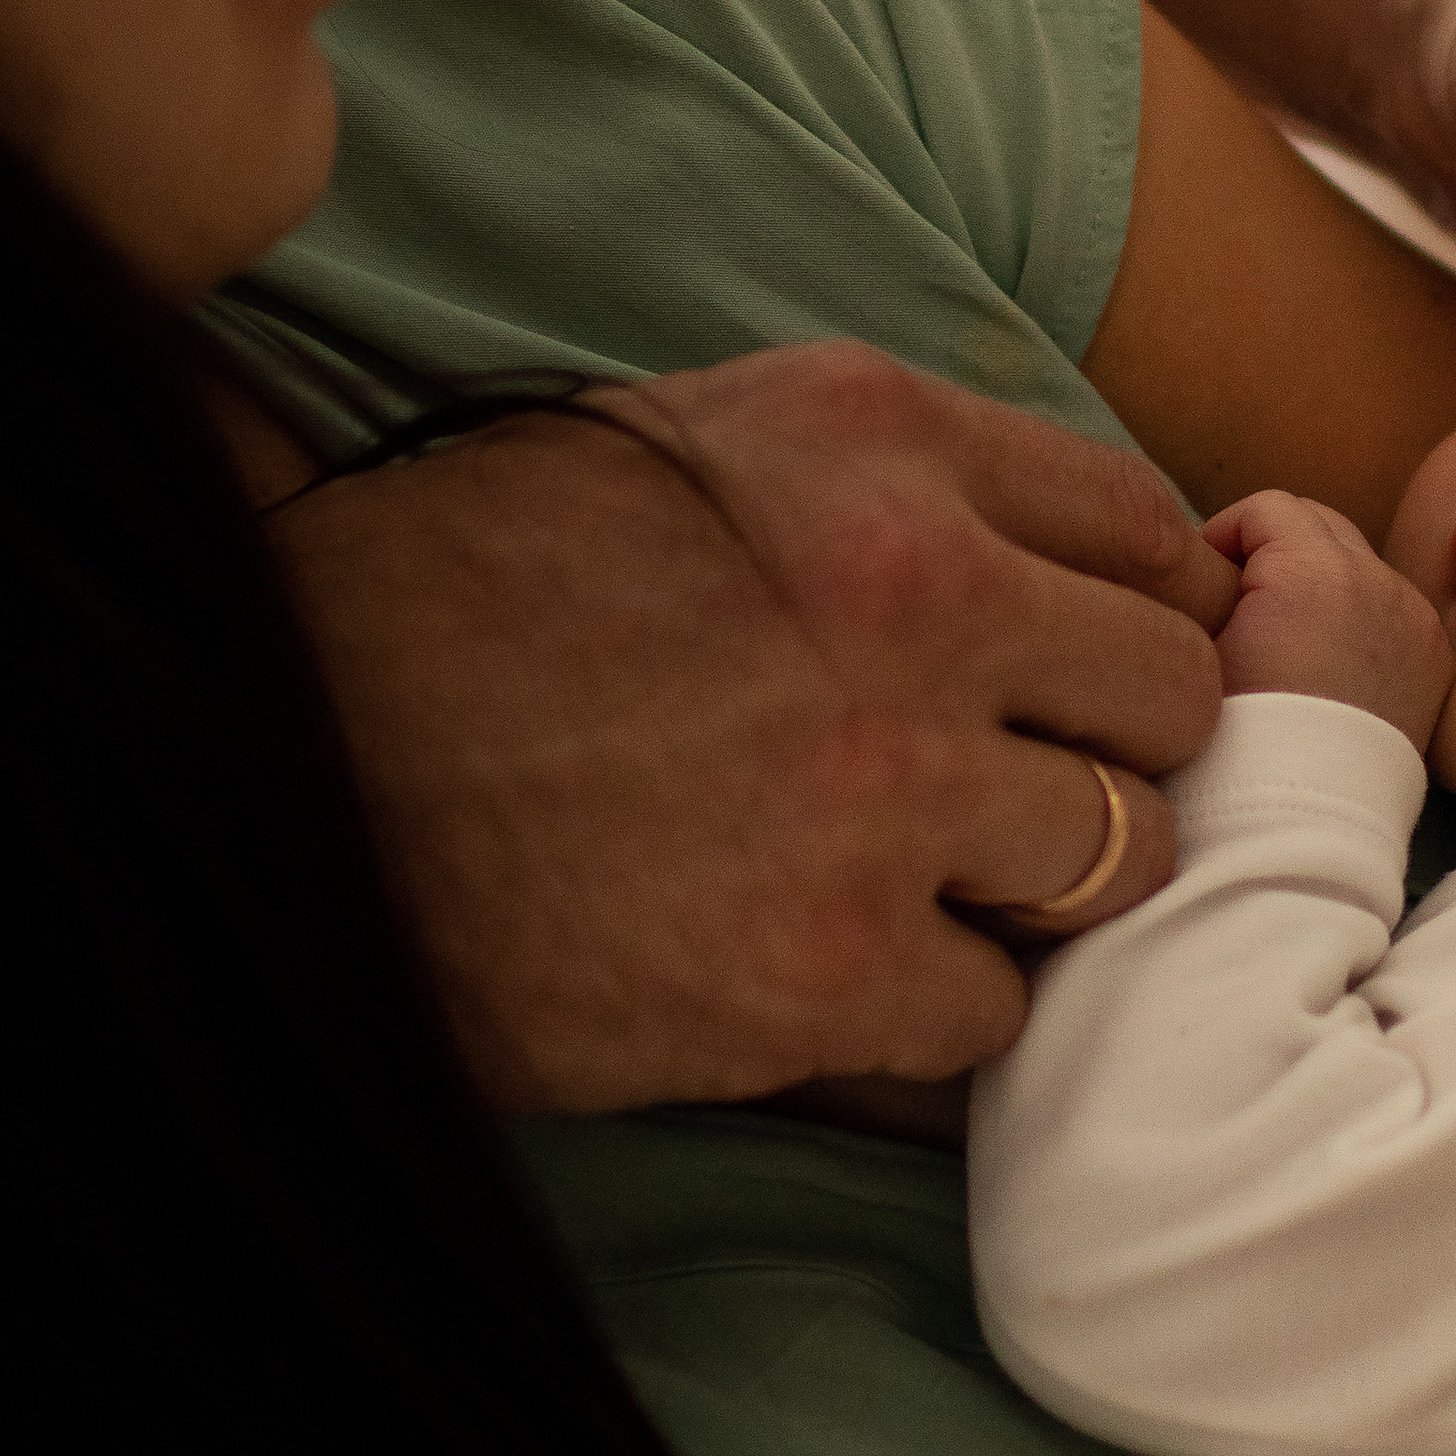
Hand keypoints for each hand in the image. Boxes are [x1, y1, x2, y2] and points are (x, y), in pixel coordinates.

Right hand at [259, 342, 1236, 1112]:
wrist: (281, 758)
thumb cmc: (463, 597)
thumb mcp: (686, 444)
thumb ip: (892, 482)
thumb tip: (1066, 556)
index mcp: (879, 440)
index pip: (1146, 526)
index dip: (1132, 614)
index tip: (1081, 672)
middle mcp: (917, 592)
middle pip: (1174, 695)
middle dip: (1110, 753)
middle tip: (1010, 792)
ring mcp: (886, 787)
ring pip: (1123, 858)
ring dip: (1034, 889)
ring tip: (910, 885)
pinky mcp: (831, 965)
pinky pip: (997, 1012)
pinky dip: (926, 1014)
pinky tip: (819, 974)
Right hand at [1203, 489, 1453, 748]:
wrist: (1298, 834)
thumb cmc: (1224, 747)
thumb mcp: (1192, 648)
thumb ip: (1204, 586)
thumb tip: (1207, 568)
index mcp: (1314, 572)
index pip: (1266, 508)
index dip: (1223, 538)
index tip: (1197, 585)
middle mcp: (1380, 583)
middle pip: (1320, 524)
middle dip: (1275, 553)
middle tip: (1234, 609)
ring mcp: (1416, 621)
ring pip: (1358, 565)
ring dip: (1318, 585)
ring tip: (1279, 645)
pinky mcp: (1436, 660)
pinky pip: (1390, 610)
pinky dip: (1357, 621)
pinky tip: (1325, 672)